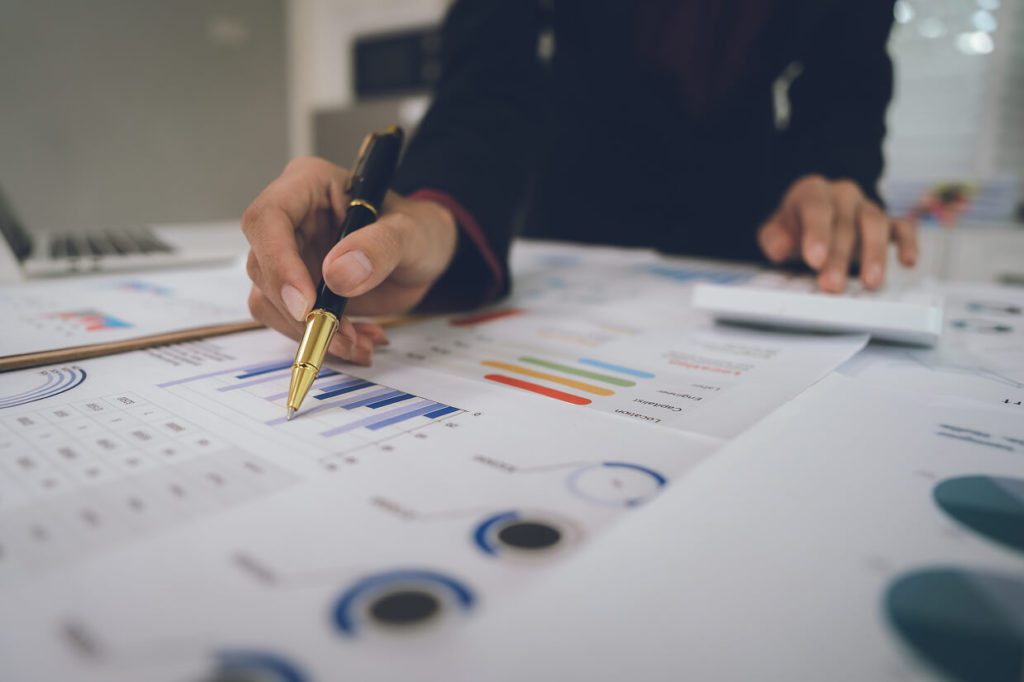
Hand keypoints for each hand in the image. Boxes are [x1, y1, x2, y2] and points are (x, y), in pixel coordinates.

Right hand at [242, 156, 457, 364]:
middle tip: (342, 336)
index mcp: (309, 184)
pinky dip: (322, 340)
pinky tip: (358, 341)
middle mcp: (291, 220)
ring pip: (269, 301)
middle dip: (300, 311)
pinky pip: (290, 322)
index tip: (306, 304)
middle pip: (262, 266)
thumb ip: (380, 247)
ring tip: (358, 342)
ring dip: (311, 332)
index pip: (268, 218)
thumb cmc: (418, 230)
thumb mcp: (411, 233)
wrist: (425, 256)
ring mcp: (290, 257)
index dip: (279, 263)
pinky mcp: (296, 289)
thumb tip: (337, 274)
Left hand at [757, 175, 917, 291]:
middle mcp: (842, 195)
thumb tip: (782, 247)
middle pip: (845, 222)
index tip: (815, 260)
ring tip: (870, 282)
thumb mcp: (773, 233)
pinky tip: (908, 261)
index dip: (817, 233)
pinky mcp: (886, 223)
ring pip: (875, 223)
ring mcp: (866, 207)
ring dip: (874, 254)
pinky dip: (908, 242)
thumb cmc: (793, 229)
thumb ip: (774, 238)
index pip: (816, 207)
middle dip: (839, 257)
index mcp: (812, 192)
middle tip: (832, 285)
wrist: (809, 223)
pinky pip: (902, 227)